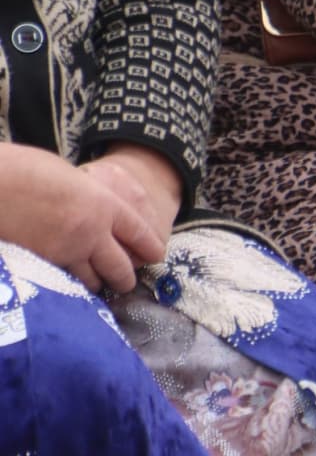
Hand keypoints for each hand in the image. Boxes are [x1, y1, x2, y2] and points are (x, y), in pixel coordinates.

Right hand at [0, 143, 163, 293]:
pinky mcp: (45, 264)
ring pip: (93, 280)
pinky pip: (65, 281)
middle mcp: (94, 231)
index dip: (150, 246)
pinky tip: (68, 288)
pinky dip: (69, 286)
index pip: (138, 231)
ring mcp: (69, 250)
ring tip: (97, 288)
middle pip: (120, 265)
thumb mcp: (73, 180)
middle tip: (127, 284)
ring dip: (96, 285)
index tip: (157, 255)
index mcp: (106, 204)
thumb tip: (87, 207)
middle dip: (126, 278)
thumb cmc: (31, 171)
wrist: (1, 185)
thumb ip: (86, 198)